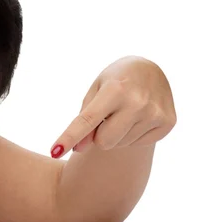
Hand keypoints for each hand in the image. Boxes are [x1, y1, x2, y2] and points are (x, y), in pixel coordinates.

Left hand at [50, 56, 176, 157]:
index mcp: (116, 90)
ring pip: (119, 144)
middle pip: (103, 142)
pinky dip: (132, 134)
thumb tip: (79, 149)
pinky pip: (136, 143)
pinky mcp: (167, 123)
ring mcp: (155, 113)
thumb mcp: (95, 92)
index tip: (53, 152)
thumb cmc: (115, 81)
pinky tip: (138, 116)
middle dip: (98, 135)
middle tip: (107, 116)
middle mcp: (138, 102)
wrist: (151, 70)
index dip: (69, 137)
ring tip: (124, 112)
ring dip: (116, 133)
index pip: (87, 120)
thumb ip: (84, 120)